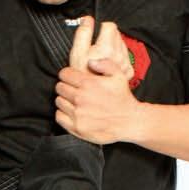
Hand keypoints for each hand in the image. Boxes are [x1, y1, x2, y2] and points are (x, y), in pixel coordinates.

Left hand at [55, 16, 138, 144]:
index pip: (64, 74)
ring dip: (65, 100)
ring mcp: (78, 114)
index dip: (67, 74)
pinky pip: (59, 116)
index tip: (71, 78)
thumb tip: (90, 61)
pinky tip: (73, 112)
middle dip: (65, 86)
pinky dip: (63, 113)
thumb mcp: (119, 75)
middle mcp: (81, 98)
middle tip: (74, 90)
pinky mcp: (77, 127)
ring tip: (75, 101)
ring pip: (59, 101)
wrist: (129, 122)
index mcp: (88, 83)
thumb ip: (104, 64)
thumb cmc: (123, 99)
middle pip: (60, 87)